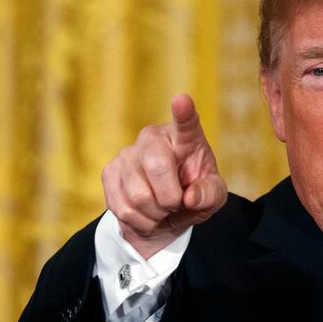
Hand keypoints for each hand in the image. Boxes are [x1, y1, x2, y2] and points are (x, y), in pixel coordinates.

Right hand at [102, 94, 227, 258]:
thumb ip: (209, 194)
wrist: (165, 214)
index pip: (186, 123)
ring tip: (162, 207)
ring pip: (140, 196)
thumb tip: (191, 197)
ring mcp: (127, 154)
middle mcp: (153, 138)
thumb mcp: (213, 197)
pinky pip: (124, 208)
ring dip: (156, 213)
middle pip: (157, 166)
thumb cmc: (194, 196)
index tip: (182, 100)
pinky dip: (142, 221)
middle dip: (171, 197)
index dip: (183, 113)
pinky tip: (147, 213)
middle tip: (177, 203)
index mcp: (185, 138)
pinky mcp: (109, 173)